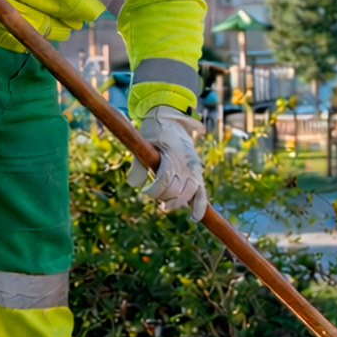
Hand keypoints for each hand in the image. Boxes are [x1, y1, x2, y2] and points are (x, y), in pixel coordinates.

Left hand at [127, 106, 209, 220]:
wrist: (172, 119)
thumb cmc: (154, 131)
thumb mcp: (143, 144)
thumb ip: (138, 165)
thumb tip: (133, 186)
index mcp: (173, 155)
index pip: (165, 181)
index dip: (154, 190)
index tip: (145, 191)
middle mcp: (186, 164)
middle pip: (175, 192)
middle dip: (163, 197)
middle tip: (154, 193)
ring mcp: (194, 170)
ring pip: (188, 196)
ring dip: (176, 202)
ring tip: (166, 203)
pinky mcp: (197, 174)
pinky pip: (202, 194)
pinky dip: (199, 206)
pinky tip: (194, 217)